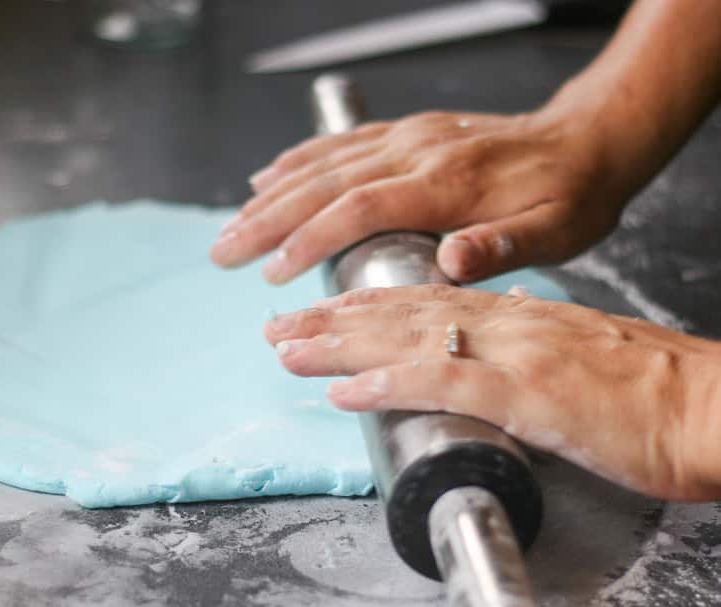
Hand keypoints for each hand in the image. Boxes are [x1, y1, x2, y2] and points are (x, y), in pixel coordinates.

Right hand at [210, 109, 629, 284]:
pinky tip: (268, 177)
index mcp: (447, 184)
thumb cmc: (571, 194)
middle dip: (268, 220)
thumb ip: (501, 246)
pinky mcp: (408, 133)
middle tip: (223, 252)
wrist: (587, 139)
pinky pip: (341, 143)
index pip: (360, 208)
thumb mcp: (556, 231)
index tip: (272, 270)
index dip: (310, 238)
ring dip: (271, 194)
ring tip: (231, 225)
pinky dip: (298, 160)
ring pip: (324, 164)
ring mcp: (409, 138)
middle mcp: (418, 152)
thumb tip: (452, 261)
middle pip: (325, 184)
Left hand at [264, 286, 720, 501]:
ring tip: (287, 350)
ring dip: (339, 346)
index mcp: (517, 316)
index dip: (364, 308)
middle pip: (400, 315)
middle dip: (332, 322)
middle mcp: (506, 323)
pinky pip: (443, 383)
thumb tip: (480, 362)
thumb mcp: (573, 359)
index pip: (423, 302)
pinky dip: (387, 384)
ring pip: (407, 340)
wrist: (712, 404)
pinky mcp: (528, 393)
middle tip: (278, 327)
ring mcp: (514, 354)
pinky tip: (345, 392)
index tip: (321, 313)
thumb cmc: (652, 391)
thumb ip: (522, 354)